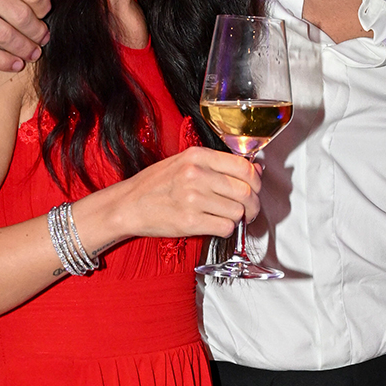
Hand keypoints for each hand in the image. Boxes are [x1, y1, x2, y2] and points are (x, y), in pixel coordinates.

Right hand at [101, 147, 260, 244]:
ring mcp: (192, 198)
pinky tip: (216, 225)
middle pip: (245, 192)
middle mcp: (196, 174)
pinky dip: (226, 229)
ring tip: (226, 217)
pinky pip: (225, 228)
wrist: (129, 205)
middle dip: (253, 205)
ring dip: (237, 219)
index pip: (244, 167)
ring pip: (237, 212)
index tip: (254, 189)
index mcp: (197, 156)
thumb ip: (219, 165)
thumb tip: (255, 169)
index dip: (256, 181)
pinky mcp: (189, 221)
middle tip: (249, 210)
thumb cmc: (157, 184)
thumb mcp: (186, 163)